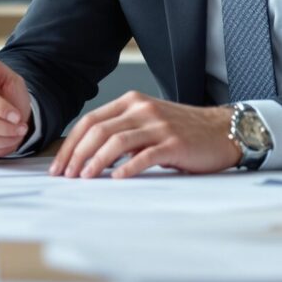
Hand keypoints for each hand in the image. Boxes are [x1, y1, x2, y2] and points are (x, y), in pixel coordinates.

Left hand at [50, 93, 238, 177]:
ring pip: (117, 141)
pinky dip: (127, 167)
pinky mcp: (174, 143)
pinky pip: (145, 155)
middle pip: (98, 130)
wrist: (223, 130)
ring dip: (95, 160)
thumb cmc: (183, 131)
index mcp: (131, 103)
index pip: (90, 120)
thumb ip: (122, 131)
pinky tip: (116, 178)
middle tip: (65, 175)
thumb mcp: (148, 123)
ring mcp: (158, 125)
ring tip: (84, 177)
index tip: (58, 165)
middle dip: (76, 154)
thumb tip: (86, 156)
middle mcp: (142, 109)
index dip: (70, 143)